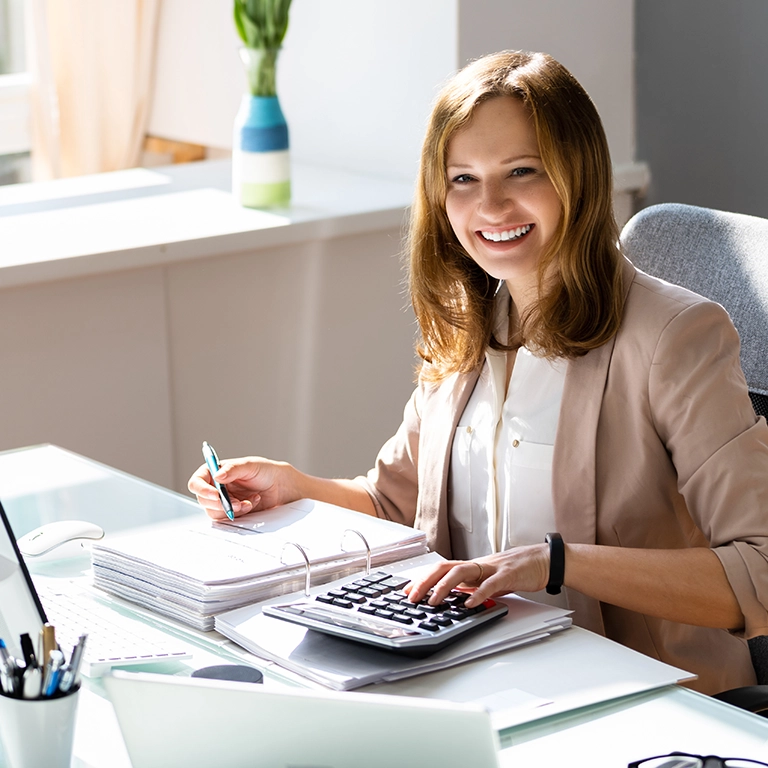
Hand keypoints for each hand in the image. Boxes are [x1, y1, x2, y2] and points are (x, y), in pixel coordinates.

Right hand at [187, 456, 299, 519]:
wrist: (280, 487)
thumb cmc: (265, 471)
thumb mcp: (250, 465)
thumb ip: (233, 469)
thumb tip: (217, 476)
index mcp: (216, 472)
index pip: (197, 481)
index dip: (202, 489)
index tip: (216, 495)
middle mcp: (216, 487)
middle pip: (203, 500)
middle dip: (220, 503)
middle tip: (236, 503)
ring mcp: (222, 501)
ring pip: (214, 512)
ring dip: (231, 510)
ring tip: (248, 502)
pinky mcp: (231, 512)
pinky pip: (227, 518)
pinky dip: (239, 514)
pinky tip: (251, 504)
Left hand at [405, 543, 550, 608]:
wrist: (544, 560)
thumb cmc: (517, 570)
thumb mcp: (489, 580)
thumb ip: (473, 586)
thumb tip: (454, 597)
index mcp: (473, 567)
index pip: (441, 569)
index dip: (422, 578)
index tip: (407, 590)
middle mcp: (478, 564)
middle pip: (445, 567)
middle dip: (425, 581)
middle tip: (412, 597)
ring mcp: (492, 568)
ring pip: (462, 572)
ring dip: (444, 587)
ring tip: (433, 601)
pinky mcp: (508, 574)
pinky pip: (490, 583)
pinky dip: (478, 593)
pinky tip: (469, 604)